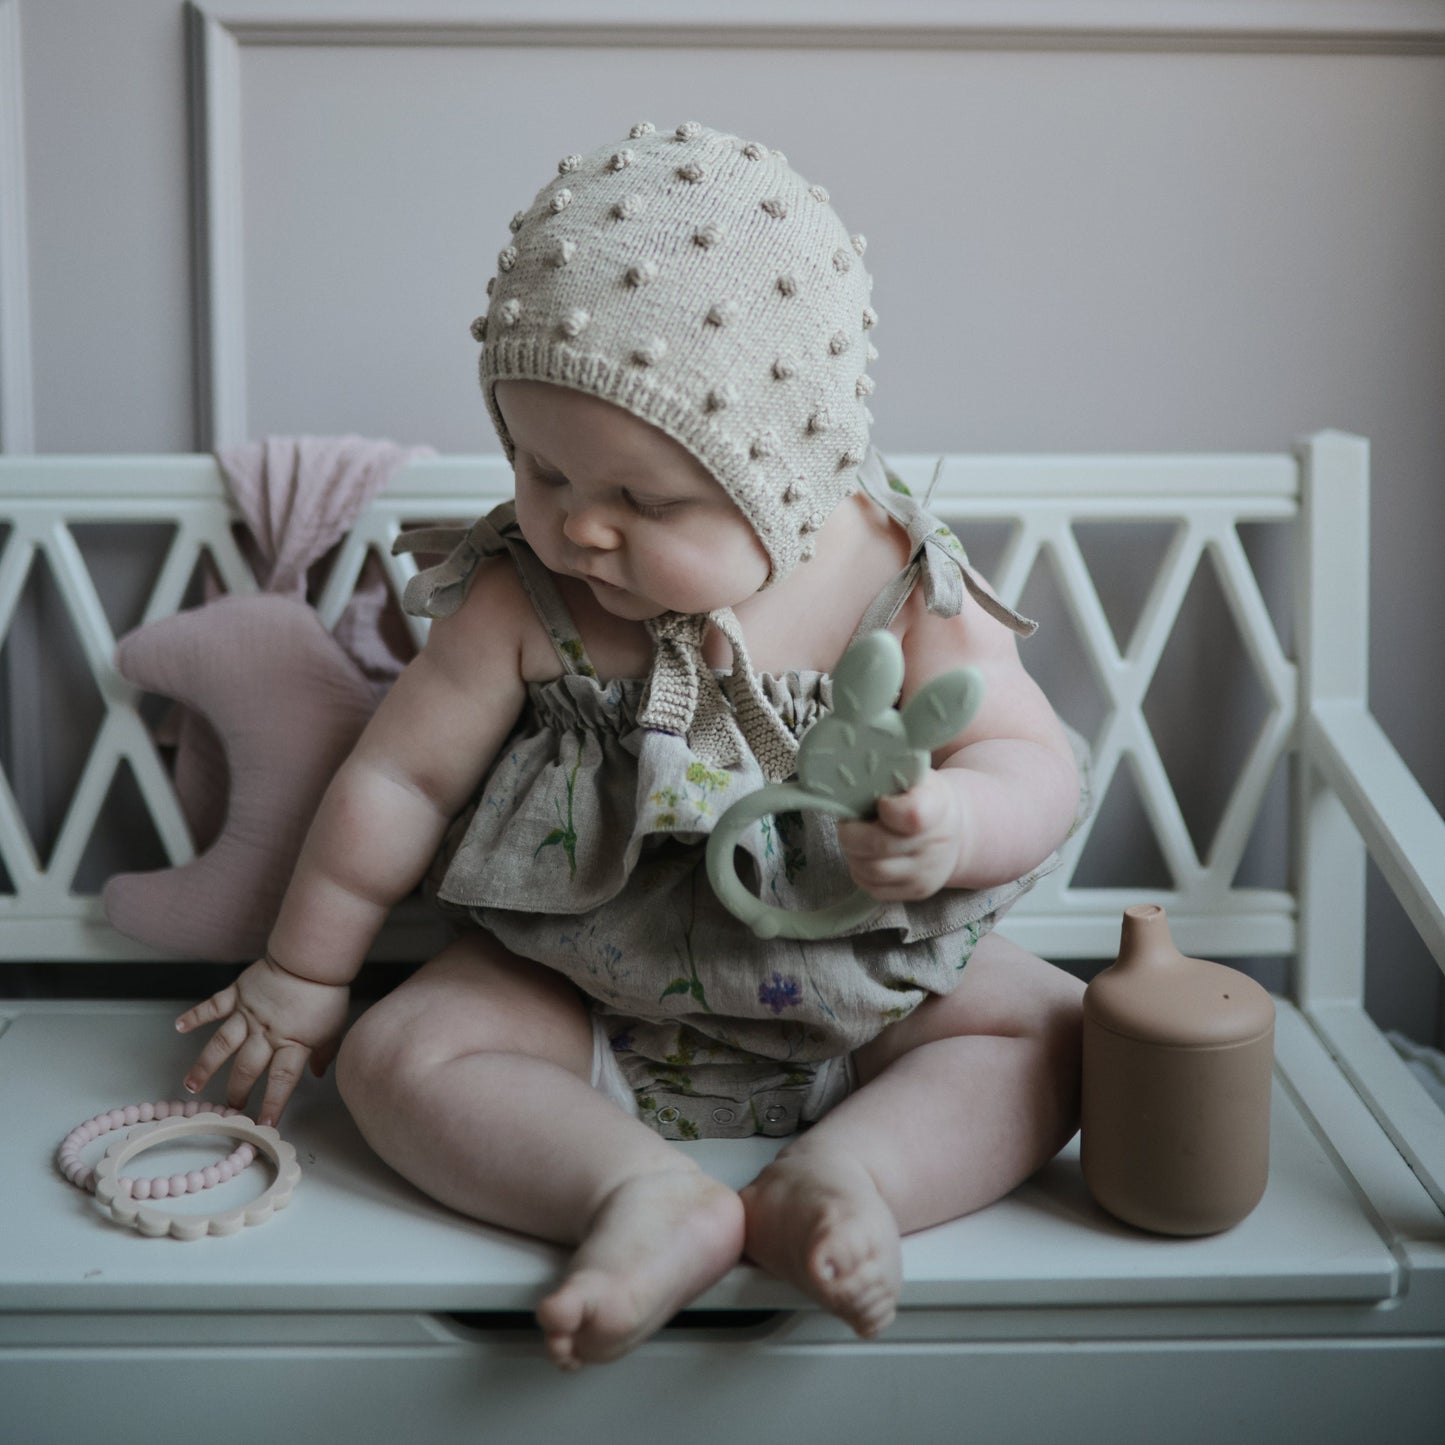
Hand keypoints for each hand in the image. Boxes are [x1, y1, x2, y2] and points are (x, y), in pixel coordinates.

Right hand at [175, 954, 349, 1125]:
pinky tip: (179, 1027)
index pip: (282, 1080)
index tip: (263, 1124)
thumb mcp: (333, 1028)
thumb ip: (323, 1052)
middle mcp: (266, 1032)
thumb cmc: (325, 993)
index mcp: (292, 1042)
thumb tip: (319, 1073)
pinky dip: (195, 1016)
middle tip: (229, 1106)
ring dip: (205, 1065)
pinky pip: (213, 1006)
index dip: (273, 1104)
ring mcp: (248, 1013)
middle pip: (248, 1068)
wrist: (311, 959)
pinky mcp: (238, 994)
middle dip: (237, 1090)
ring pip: (222, 1044)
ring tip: (191, 1085)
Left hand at [835, 771, 964, 902]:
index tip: (879, 801)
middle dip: (852, 832)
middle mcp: (936, 843)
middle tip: (848, 822)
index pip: (910, 815)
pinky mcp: (916, 891)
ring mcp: (927, 872)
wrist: (953, 833)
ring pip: (871, 870)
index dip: (885, 808)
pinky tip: (865, 855)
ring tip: (855, 838)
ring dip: (853, 853)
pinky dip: (860, 871)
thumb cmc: (921, 797)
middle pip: (878, 845)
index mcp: (937, 806)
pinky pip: (873, 887)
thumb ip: (888, 774)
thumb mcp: (914, 776)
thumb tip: (850, 778)